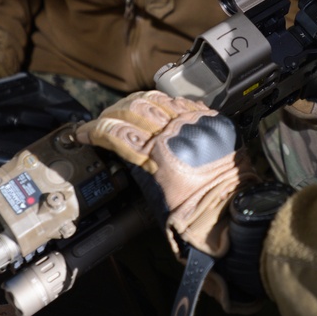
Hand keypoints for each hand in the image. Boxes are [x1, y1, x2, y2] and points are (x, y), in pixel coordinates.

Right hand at [75, 91, 259, 257]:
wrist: (233, 212)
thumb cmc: (195, 217)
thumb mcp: (154, 199)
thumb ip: (139, 170)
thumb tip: (126, 155)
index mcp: (155, 156)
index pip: (114, 131)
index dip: (93, 129)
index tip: (83, 132)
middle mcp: (172, 133)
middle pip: (132, 108)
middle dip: (112, 112)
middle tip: (104, 120)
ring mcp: (193, 122)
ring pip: (156, 98)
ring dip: (136, 102)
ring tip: (128, 109)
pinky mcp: (210, 120)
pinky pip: (182, 101)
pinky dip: (165, 102)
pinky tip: (159, 108)